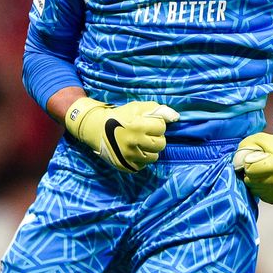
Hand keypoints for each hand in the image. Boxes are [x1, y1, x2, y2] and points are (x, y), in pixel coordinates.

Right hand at [65, 97, 179, 172]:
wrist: (96, 129)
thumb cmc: (119, 116)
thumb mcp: (136, 107)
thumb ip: (156, 109)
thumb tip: (175, 117)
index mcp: (137, 126)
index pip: (161, 127)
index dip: (157, 124)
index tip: (149, 123)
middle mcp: (134, 142)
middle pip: (161, 144)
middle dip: (156, 137)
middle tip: (147, 134)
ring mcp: (129, 156)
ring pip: (154, 157)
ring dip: (151, 150)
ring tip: (142, 143)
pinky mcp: (126, 166)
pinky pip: (143, 166)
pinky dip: (142, 159)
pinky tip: (135, 151)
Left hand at [233, 103, 272, 203]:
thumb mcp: (259, 139)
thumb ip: (245, 149)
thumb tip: (238, 165)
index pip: (250, 171)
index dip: (248, 164)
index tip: (255, 158)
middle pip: (251, 182)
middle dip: (250, 173)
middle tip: (258, 165)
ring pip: (255, 190)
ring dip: (254, 181)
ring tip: (263, 171)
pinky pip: (262, 196)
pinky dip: (261, 188)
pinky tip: (267, 179)